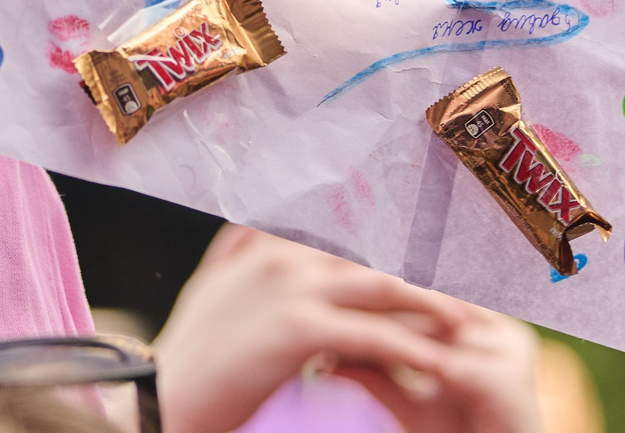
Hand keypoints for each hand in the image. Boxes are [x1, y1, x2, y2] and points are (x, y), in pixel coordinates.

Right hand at [153, 227, 542, 432]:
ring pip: (383, 288)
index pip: (342, 226)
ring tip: (467, 323)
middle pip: (372, 255)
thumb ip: (239, 252)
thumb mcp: (212, 289)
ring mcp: (292, 287)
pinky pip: (374, 335)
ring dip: (430, 306)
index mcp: (265, 242)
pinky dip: (413, 349)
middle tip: (463, 287)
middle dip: (420, 272)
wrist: (157, 398)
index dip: (386, 236)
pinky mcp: (300, 329)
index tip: (426, 244)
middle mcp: (282, 253)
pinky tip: (440, 365)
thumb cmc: (187, 357)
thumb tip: (252, 225)